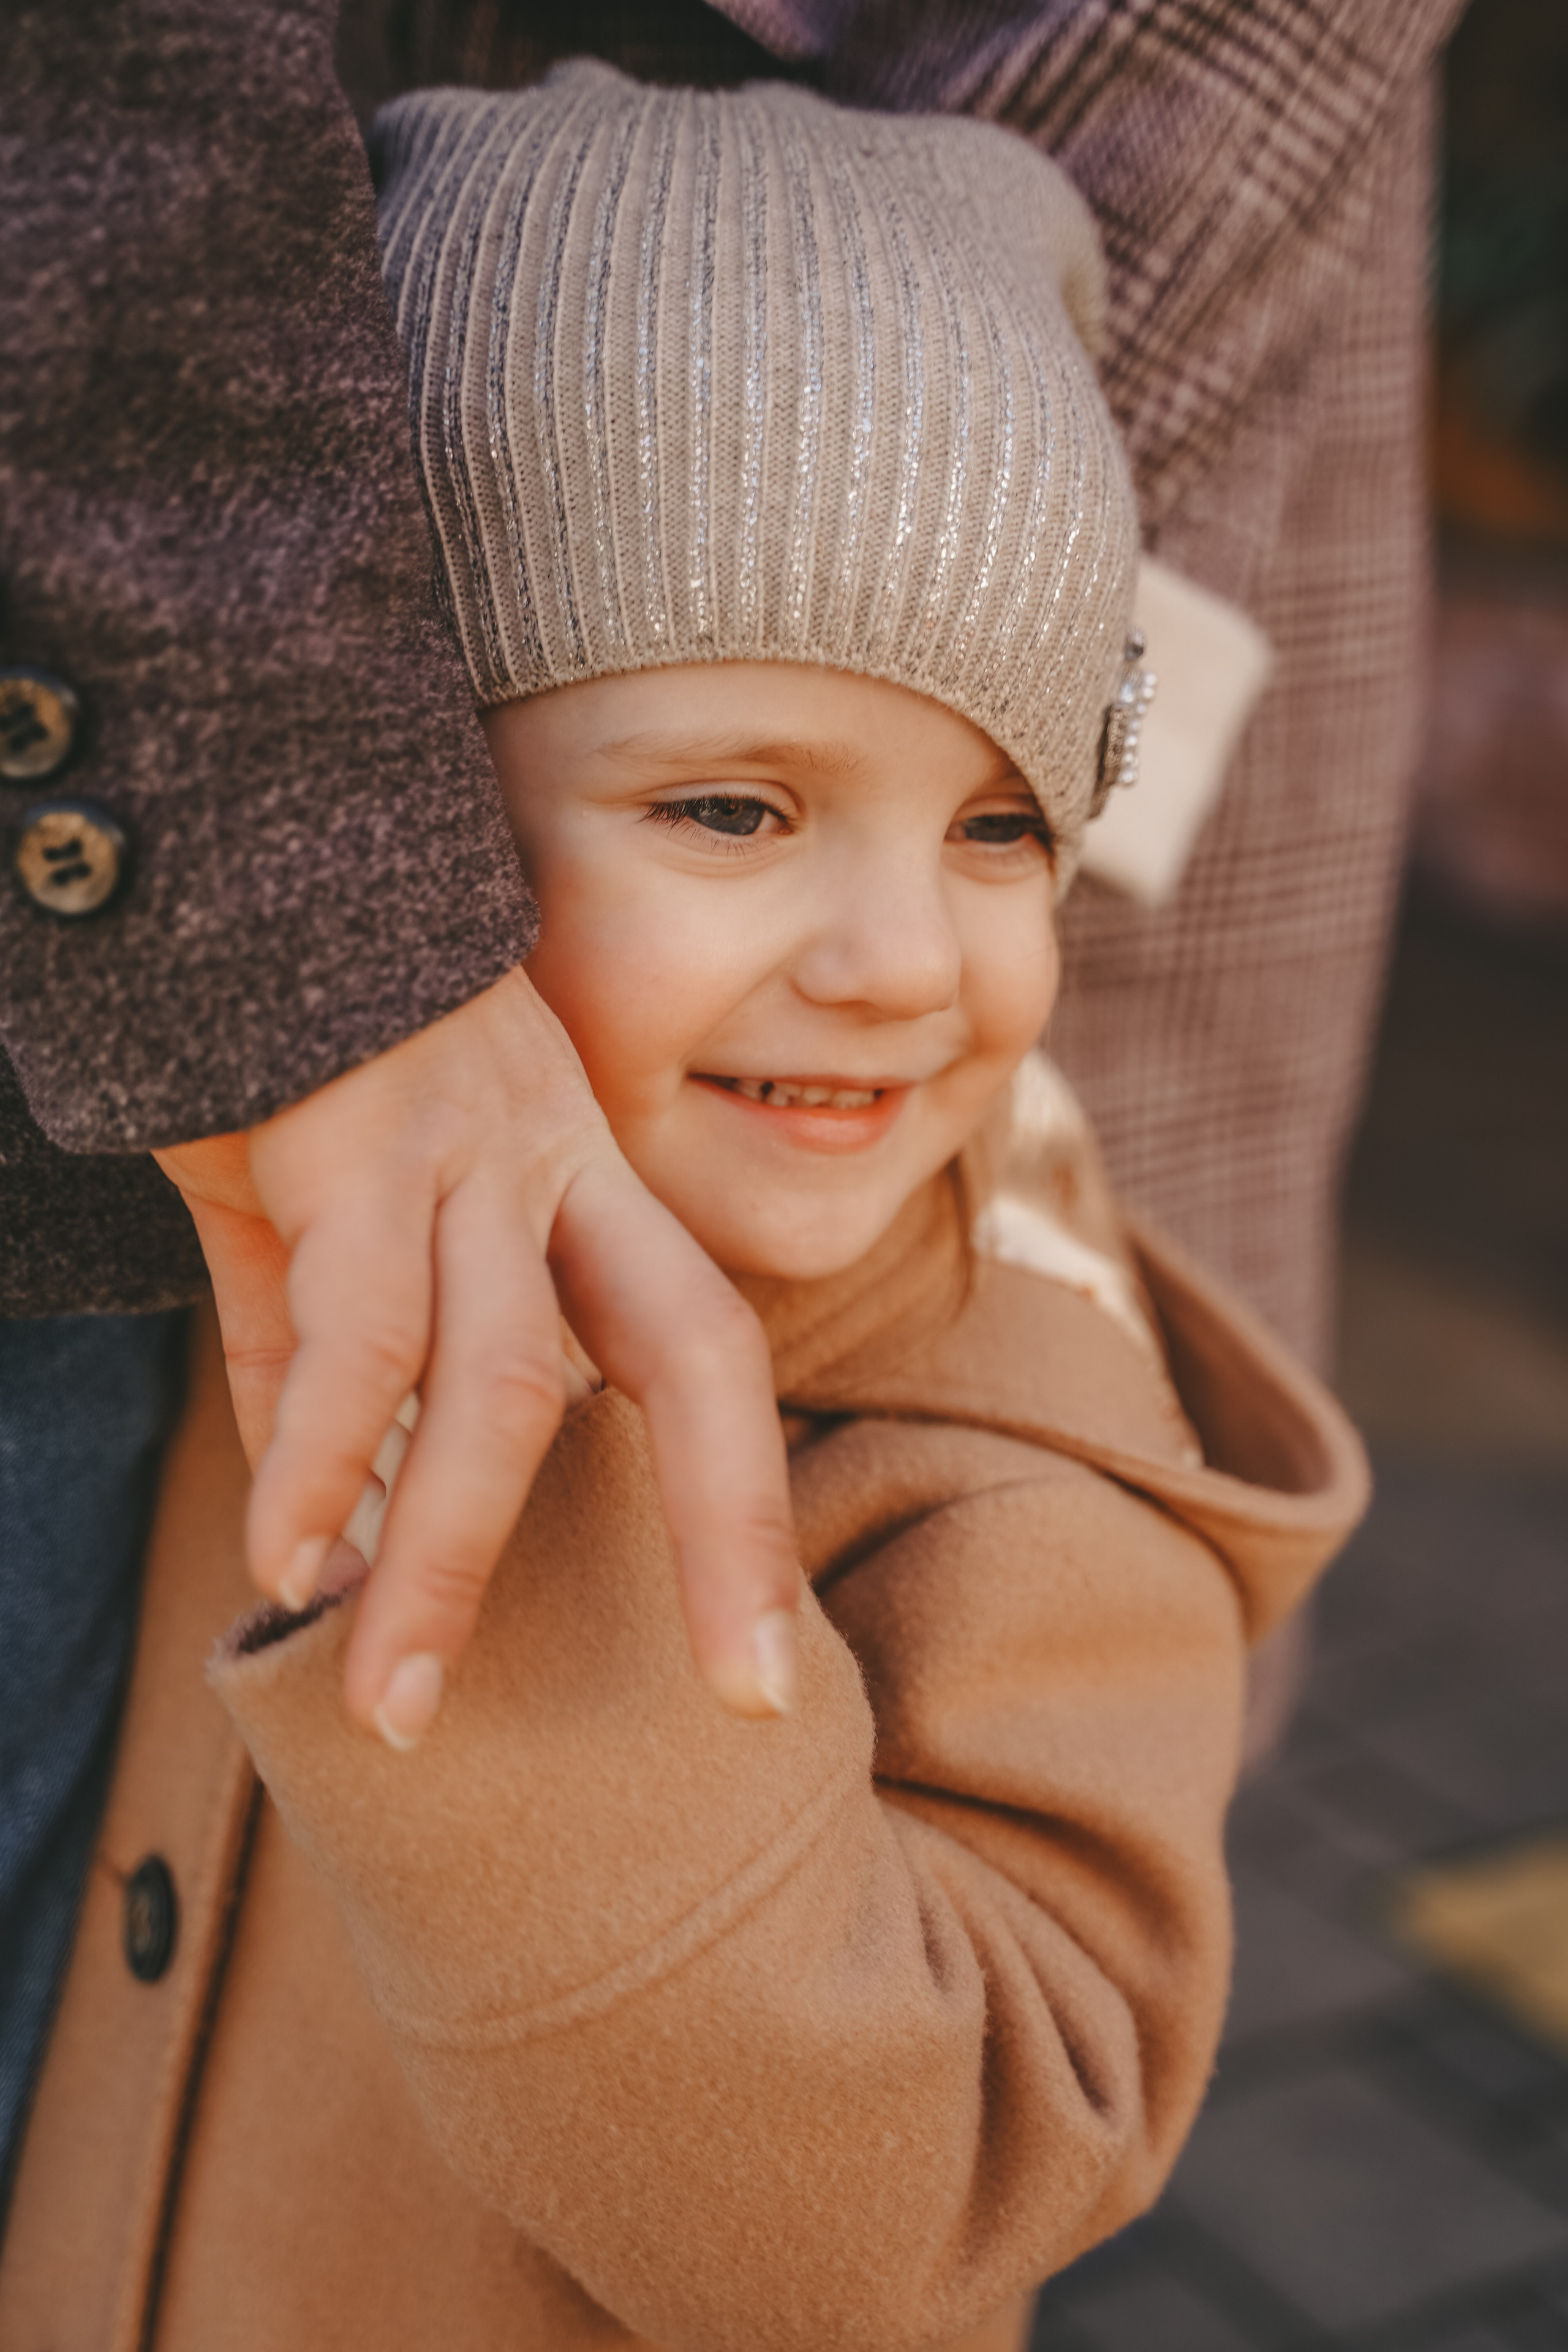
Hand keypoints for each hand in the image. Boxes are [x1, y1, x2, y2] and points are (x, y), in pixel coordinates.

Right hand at [155, 968, 798, 1744]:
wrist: (225, 868)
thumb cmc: (292, 1053)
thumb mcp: (328, 1215)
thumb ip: (317, 1359)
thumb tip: (319, 1520)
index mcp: (579, 1187)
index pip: (704, 1353)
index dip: (744, 1510)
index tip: (764, 1672)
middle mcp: (558, 1168)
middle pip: (692, 1352)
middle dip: (732, 1533)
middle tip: (750, 1707)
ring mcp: (468, 1151)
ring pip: (503, 1376)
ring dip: (449, 1557)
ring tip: (395, 1699)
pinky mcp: (353, 1141)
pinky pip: (357, 1325)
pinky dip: (322, 1456)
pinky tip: (288, 1562)